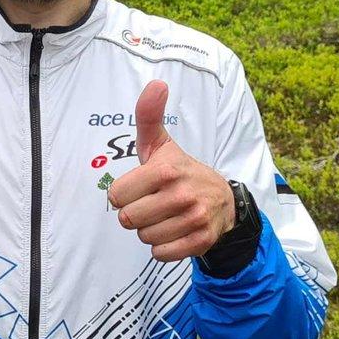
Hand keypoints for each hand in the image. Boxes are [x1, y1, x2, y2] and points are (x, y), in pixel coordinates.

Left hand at [105, 81, 234, 261]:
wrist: (223, 199)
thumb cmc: (179, 171)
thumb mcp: (160, 144)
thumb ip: (149, 116)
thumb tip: (156, 84)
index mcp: (166, 171)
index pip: (116, 196)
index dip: (123, 194)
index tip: (140, 188)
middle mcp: (181, 195)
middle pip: (128, 219)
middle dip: (135, 214)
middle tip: (153, 203)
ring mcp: (194, 219)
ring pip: (144, 237)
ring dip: (150, 230)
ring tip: (166, 215)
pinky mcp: (201, 241)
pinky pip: (161, 254)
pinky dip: (163, 247)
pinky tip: (174, 231)